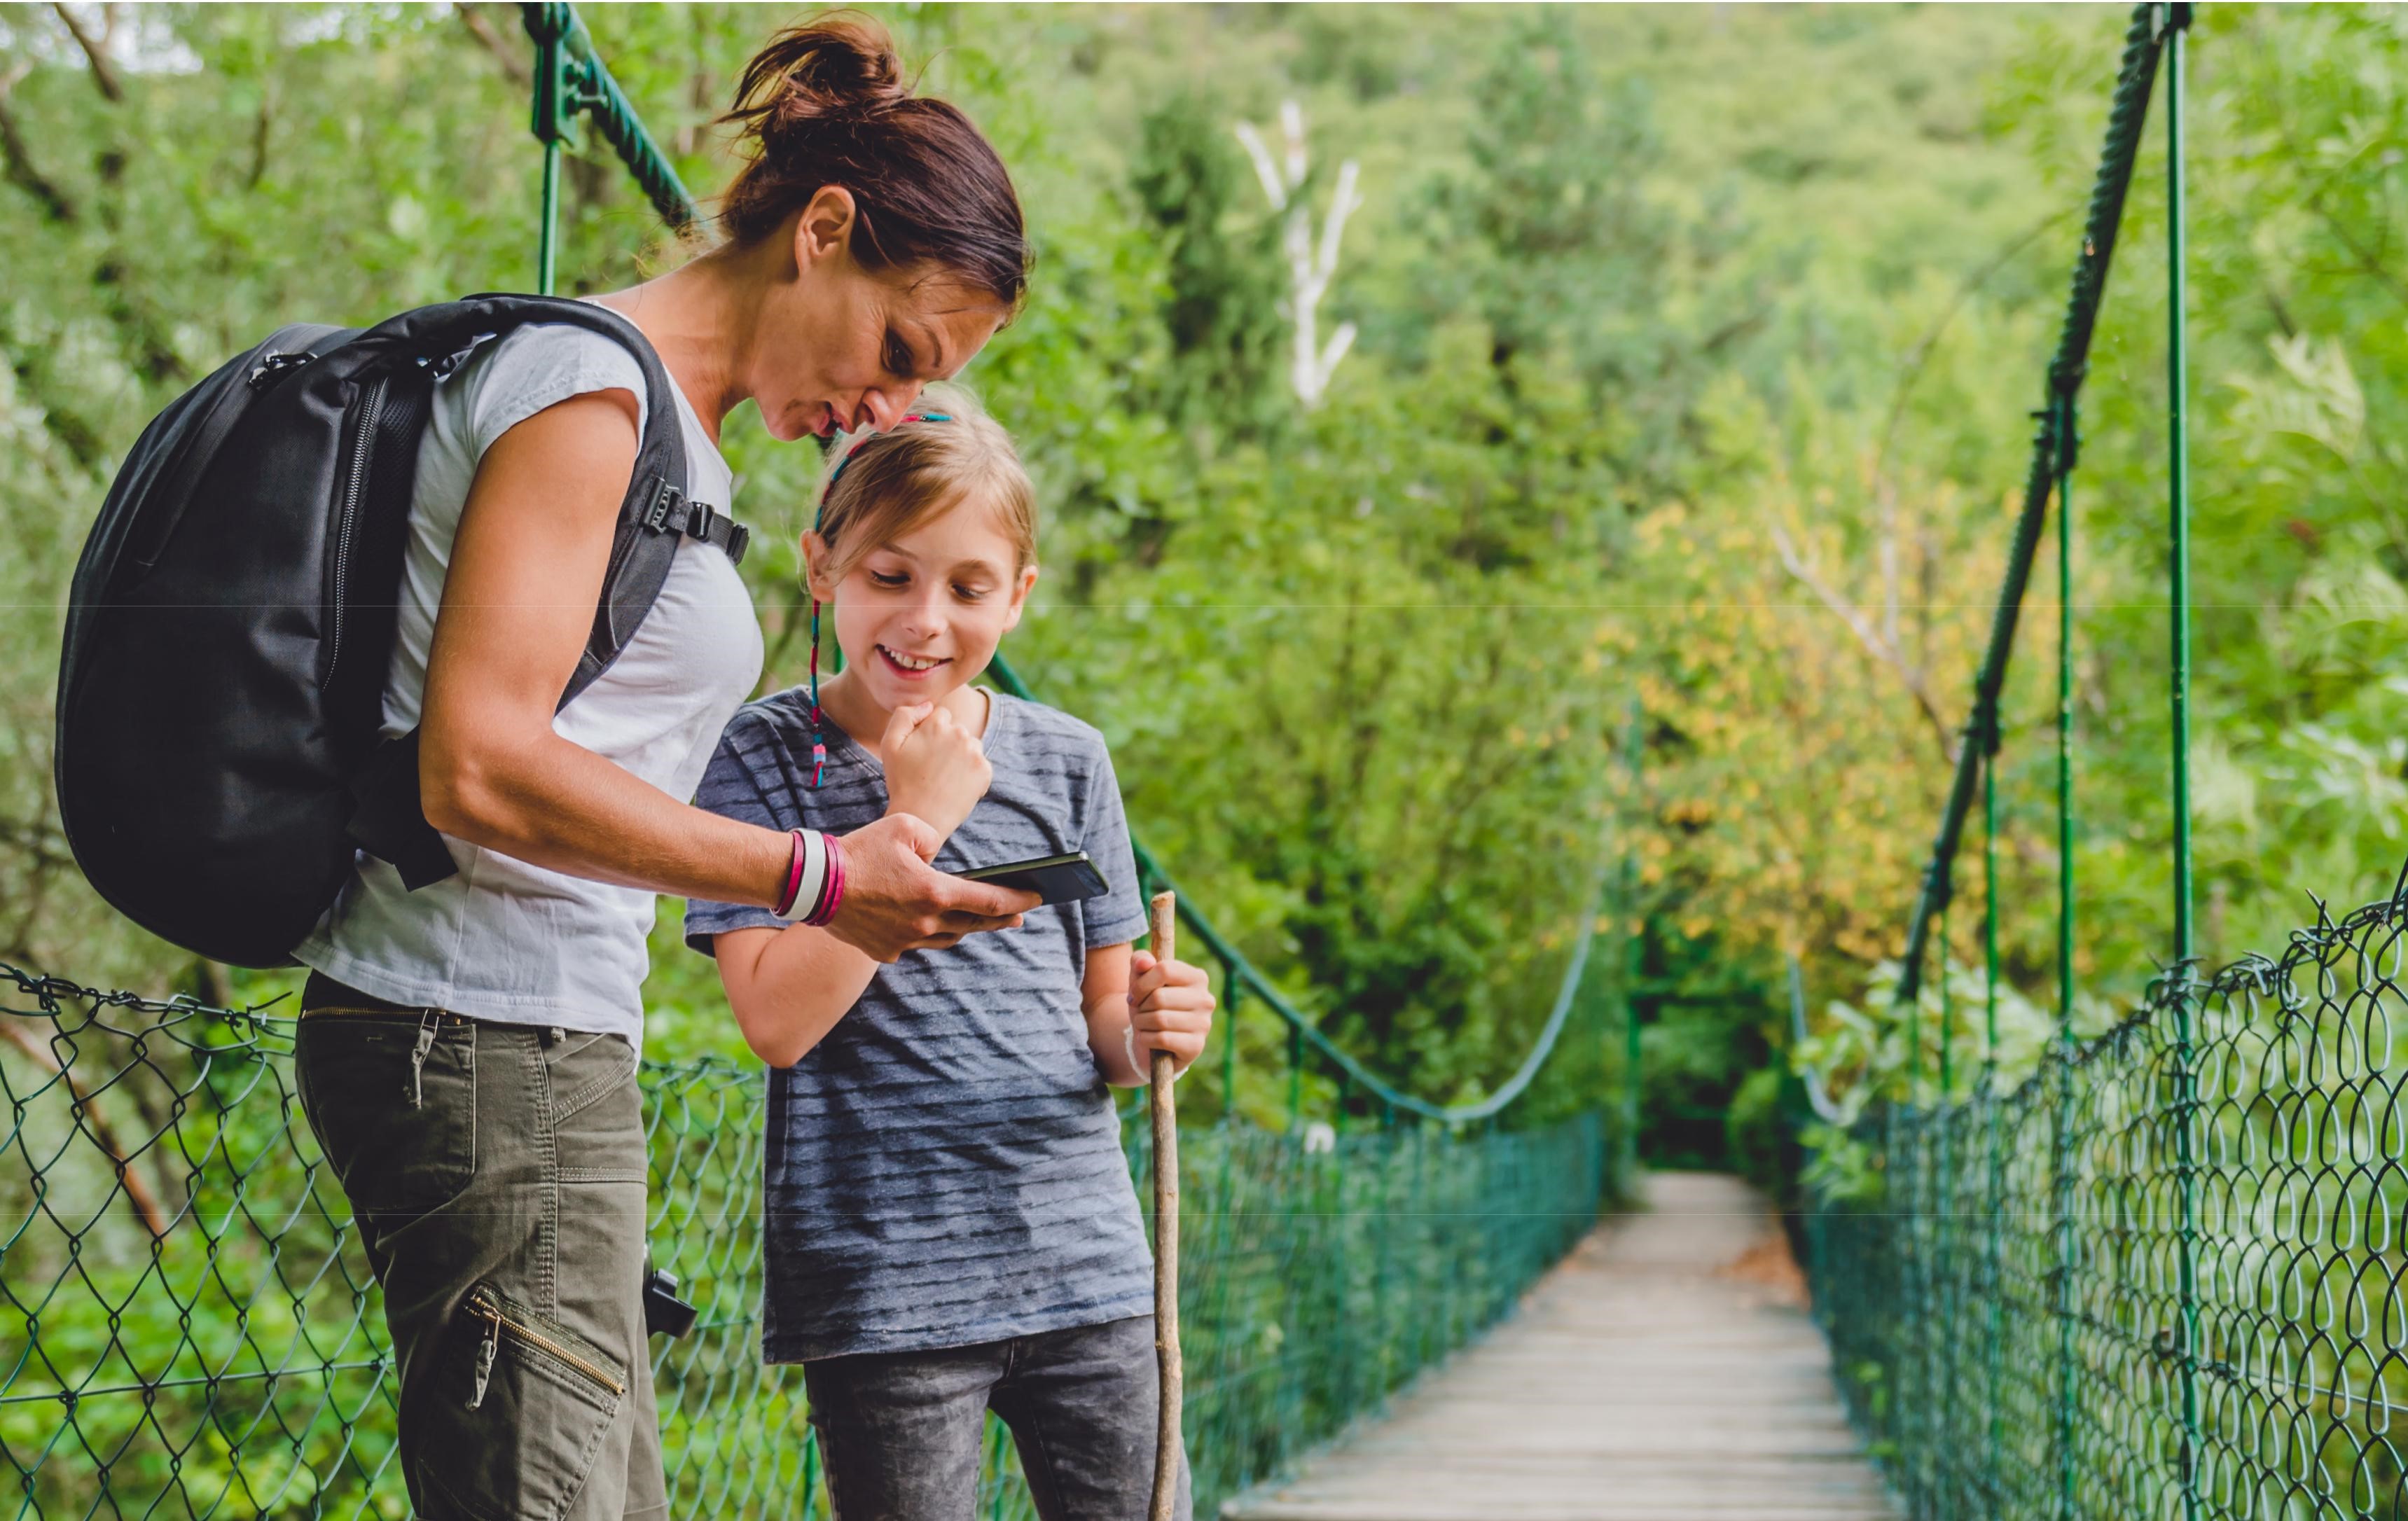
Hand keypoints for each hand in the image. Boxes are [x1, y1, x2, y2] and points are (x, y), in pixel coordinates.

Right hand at [822, 813, 1037, 962]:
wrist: (814, 882)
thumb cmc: (860, 850)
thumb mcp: (904, 826)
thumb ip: (933, 839)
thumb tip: (937, 857)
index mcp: (934, 892)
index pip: (989, 901)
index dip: (1018, 901)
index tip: (1037, 899)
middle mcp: (924, 923)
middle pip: (973, 925)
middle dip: (1000, 919)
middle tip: (1017, 916)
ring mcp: (904, 941)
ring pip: (946, 938)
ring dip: (965, 928)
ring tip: (978, 920)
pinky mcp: (884, 952)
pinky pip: (915, 944)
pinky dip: (927, 933)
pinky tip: (930, 924)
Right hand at [880, 702, 991, 841]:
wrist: (920, 818)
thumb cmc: (902, 781)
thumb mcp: (890, 744)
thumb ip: (904, 715)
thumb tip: (928, 705)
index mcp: (937, 723)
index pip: (941, 715)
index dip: (931, 732)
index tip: (924, 751)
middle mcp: (959, 733)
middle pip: (957, 730)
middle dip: (948, 743)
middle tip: (932, 767)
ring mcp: (975, 752)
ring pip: (971, 745)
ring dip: (962, 756)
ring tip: (944, 777)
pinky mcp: (985, 771)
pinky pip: (980, 764)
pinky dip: (972, 773)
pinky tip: (956, 786)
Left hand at [1128, 951, 1214, 1075]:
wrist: (1152, 1041)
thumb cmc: (1148, 1005)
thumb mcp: (1141, 980)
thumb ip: (1140, 962)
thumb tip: (1145, 962)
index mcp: (1197, 977)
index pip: (1164, 969)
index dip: (1142, 983)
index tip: (1134, 994)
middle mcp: (1206, 999)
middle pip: (1159, 997)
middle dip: (1141, 1007)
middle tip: (1141, 1012)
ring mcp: (1203, 1024)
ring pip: (1159, 1019)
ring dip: (1141, 1023)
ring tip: (1143, 1025)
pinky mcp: (1196, 1046)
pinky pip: (1162, 1039)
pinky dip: (1146, 1039)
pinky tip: (1148, 1039)